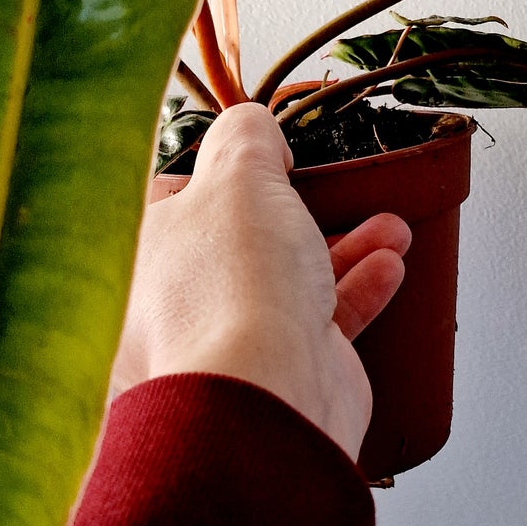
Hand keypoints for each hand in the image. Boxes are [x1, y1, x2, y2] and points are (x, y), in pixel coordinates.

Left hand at [109, 102, 410, 458]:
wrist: (264, 400)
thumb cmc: (232, 291)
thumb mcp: (239, 174)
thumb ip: (246, 136)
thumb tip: (250, 126)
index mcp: (138, 253)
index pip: (167, 200)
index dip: (213, 176)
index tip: (255, 159)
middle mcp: (172, 303)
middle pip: (236, 243)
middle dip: (295, 214)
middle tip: (327, 195)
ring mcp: (225, 344)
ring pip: (285, 283)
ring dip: (343, 248)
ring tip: (387, 225)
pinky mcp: (276, 375)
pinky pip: (320, 324)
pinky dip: (358, 291)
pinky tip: (389, 264)